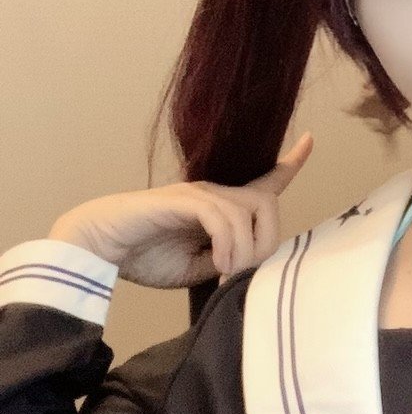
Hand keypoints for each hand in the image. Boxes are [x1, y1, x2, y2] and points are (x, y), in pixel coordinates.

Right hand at [46, 132, 314, 288]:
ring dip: (245, 248)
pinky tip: (217, 264)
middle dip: (267, 241)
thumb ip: (226, 264)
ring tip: (224, 271)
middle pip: (268, 203)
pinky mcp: (181, 201)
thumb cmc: (144, 256)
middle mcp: (213, 193)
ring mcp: (198, 194)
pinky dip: (228, 245)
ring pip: (249, 211)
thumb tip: (251, 270)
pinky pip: (222, 218)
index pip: (263, 181)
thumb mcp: (196, 269)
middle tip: (241, 271)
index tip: (309, 142)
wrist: (100, 247)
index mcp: (219, 207)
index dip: (289, 164)